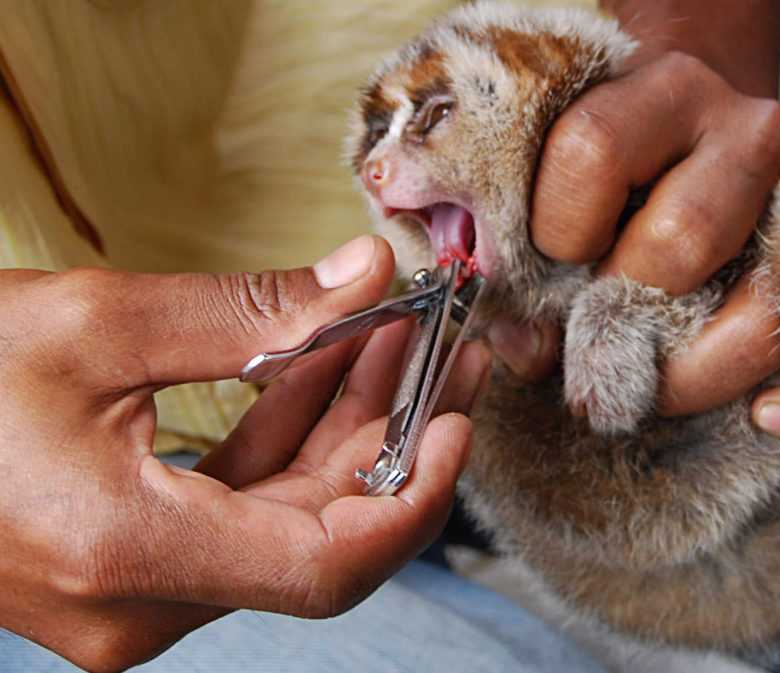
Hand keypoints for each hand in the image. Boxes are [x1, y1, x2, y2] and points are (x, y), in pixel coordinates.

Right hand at [0, 235, 490, 671]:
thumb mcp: (95, 322)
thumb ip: (250, 311)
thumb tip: (363, 274)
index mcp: (127, 554)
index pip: (326, 564)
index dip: (411, 495)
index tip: (456, 420)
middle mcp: (137, 602)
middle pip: (316, 528)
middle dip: (388, 432)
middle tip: (442, 346)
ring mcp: (132, 593)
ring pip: (281, 514)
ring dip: (342, 425)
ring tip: (397, 336)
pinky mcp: (129, 564)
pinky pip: (235, 507)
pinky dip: (286, 438)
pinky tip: (329, 366)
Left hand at [487, 0, 779, 448]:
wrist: (700, 138)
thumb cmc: (616, 178)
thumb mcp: (565, 186)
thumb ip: (531, 260)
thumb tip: (521, 346)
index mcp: (662, 93)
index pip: (593, 150)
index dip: (556, 229)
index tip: (551, 259)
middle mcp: (750, 133)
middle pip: (682, 238)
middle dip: (623, 304)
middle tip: (600, 323)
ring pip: (764, 313)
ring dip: (693, 372)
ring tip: (652, 374)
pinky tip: (773, 419)